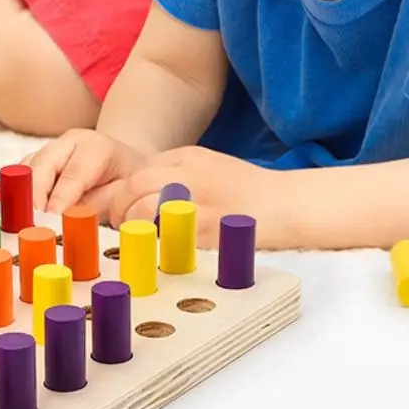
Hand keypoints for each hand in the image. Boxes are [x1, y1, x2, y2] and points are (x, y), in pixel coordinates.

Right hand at [23, 129, 149, 219]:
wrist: (125, 166)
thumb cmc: (127, 182)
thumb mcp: (128, 193)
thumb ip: (106, 204)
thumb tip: (81, 220)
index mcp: (96, 147)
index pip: (75, 172)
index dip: (61, 196)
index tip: (51, 217)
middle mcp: (70, 142)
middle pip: (44, 164)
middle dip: (35, 194)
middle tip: (31, 222)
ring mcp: (51, 149)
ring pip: (27, 167)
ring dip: (22, 194)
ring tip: (21, 221)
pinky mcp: (37, 160)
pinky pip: (21, 174)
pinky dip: (17, 192)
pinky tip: (18, 213)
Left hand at [92, 146, 270, 247]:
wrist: (288, 205)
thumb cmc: (248, 190)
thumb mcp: (211, 165)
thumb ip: (177, 171)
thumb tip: (140, 191)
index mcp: (189, 157)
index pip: (139, 170)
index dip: (124, 191)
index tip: (122, 207)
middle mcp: (189, 176)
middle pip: (134, 186)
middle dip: (119, 207)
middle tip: (119, 224)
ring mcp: (196, 203)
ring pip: (142, 210)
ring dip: (132, 226)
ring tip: (136, 238)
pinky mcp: (205, 231)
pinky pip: (165, 237)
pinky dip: (155, 244)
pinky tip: (157, 250)